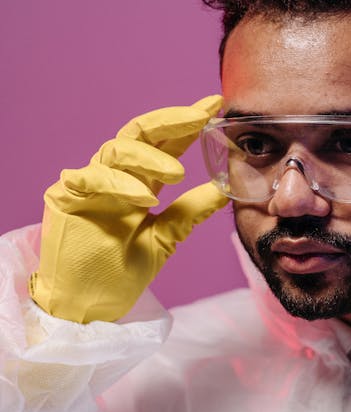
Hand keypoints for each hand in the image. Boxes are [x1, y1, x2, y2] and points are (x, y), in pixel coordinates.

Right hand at [29, 96, 228, 322]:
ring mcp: (88, 184)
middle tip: (200, 115)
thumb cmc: (120, 272)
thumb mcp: (166, 238)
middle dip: (172, 121)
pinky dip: (119, 184)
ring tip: (178, 173)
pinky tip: (143, 197)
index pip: (164, 144)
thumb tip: (224, 187)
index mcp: (138, 183)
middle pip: (140, 134)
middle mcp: (113, 176)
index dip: (188, 123)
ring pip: (117, 150)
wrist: (87, 306)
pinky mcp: (64, 197)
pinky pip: (90, 177)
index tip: (215, 105)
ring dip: (149, 157)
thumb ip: (191, 211)